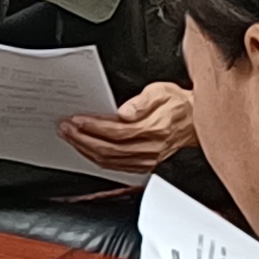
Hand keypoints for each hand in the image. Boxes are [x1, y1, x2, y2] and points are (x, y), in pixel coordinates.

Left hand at [58, 84, 191, 178]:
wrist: (192, 121)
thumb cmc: (177, 105)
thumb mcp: (161, 91)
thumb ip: (141, 102)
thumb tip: (124, 112)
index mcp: (154, 128)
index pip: (116, 131)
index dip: (93, 127)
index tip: (76, 120)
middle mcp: (149, 148)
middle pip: (108, 149)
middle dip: (82, 139)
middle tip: (66, 129)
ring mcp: (146, 159)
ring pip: (108, 160)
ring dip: (85, 149)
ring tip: (70, 138)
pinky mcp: (143, 165)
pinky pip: (115, 166)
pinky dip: (96, 159)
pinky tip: (86, 150)